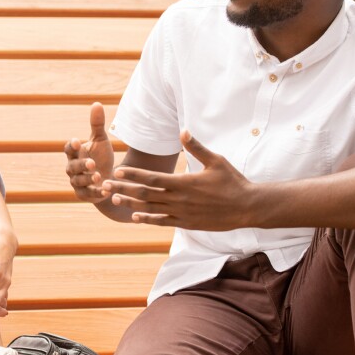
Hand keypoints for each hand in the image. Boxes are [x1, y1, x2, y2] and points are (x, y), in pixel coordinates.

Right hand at [64, 102, 115, 202]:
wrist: (108, 179)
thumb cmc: (101, 157)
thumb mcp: (100, 140)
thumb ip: (97, 124)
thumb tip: (97, 103)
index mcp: (75, 153)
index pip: (69, 149)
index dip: (71, 146)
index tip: (77, 141)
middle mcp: (73, 168)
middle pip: (72, 166)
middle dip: (81, 165)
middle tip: (92, 163)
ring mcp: (77, 182)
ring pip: (78, 181)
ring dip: (87, 179)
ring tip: (98, 176)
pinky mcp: (84, 195)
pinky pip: (87, 195)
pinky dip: (96, 194)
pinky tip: (106, 191)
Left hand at [103, 130, 255, 229]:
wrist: (247, 207)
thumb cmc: (232, 181)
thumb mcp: (216, 160)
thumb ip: (196, 147)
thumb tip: (183, 131)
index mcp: (184, 182)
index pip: (153, 178)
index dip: (134, 174)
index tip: (118, 169)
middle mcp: (180, 199)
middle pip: (145, 194)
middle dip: (124, 188)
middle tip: (106, 184)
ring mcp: (182, 213)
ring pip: (150, 209)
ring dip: (131, 203)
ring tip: (115, 198)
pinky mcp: (186, 223)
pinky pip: (162, 222)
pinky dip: (148, 219)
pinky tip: (135, 217)